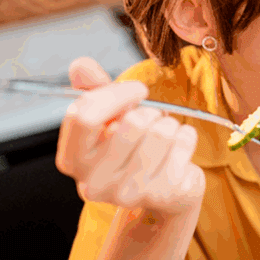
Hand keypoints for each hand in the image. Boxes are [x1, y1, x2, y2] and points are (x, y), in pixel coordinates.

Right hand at [55, 57, 205, 216]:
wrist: (165, 193)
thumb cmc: (135, 150)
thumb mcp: (110, 119)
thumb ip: (94, 91)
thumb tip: (81, 65)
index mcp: (72, 160)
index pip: (84, 115)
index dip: (116, 93)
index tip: (137, 90)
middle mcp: (94, 182)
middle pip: (131, 123)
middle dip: (149, 112)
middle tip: (152, 121)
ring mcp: (128, 193)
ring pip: (161, 132)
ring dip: (168, 124)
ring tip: (164, 135)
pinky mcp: (163, 194)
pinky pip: (183, 143)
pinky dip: (187, 136)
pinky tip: (179, 148)